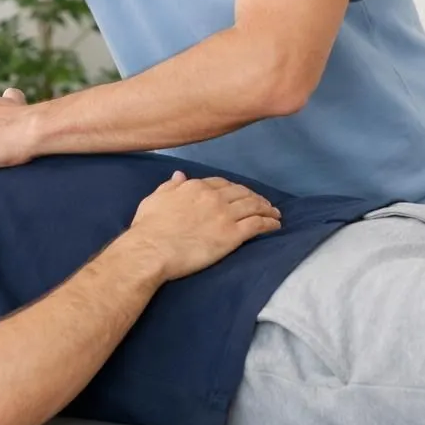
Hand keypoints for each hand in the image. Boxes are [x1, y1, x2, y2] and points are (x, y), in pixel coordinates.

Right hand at [122, 171, 281, 281]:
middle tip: (263, 203)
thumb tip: (179, 174)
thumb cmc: (148, 227)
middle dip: (255, 197)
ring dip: (267, 208)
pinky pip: (257, 225)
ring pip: (253, 206)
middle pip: (241, 193)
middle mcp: (213, 197)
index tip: (240, 194)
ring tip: (274, 213)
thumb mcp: (155, 199)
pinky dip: (269, 223)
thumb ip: (170, 186)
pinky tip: (275, 225)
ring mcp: (224, 215)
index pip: (222, 184)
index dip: (234, 189)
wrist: (152, 250)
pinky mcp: (232, 235)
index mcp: (195, 187)